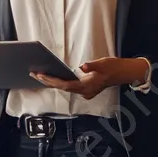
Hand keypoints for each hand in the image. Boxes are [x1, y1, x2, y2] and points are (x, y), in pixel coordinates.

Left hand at [31, 57, 147, 100]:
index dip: (52, 81)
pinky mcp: (86, 90)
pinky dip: (60, 82)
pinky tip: (53, 77)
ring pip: (65, 88)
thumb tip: (82, 67)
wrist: (123, 73)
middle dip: (48, 81)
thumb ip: (91, 66)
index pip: (65, 85)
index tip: (41, 75)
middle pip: (62, 88)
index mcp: (87, 87)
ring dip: (53, 82)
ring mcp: (86, 92)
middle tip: (34, 74)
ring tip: (39, 75)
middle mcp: (85, 92)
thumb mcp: (102, 63)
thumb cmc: (113, 67)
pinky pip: (70, 87)